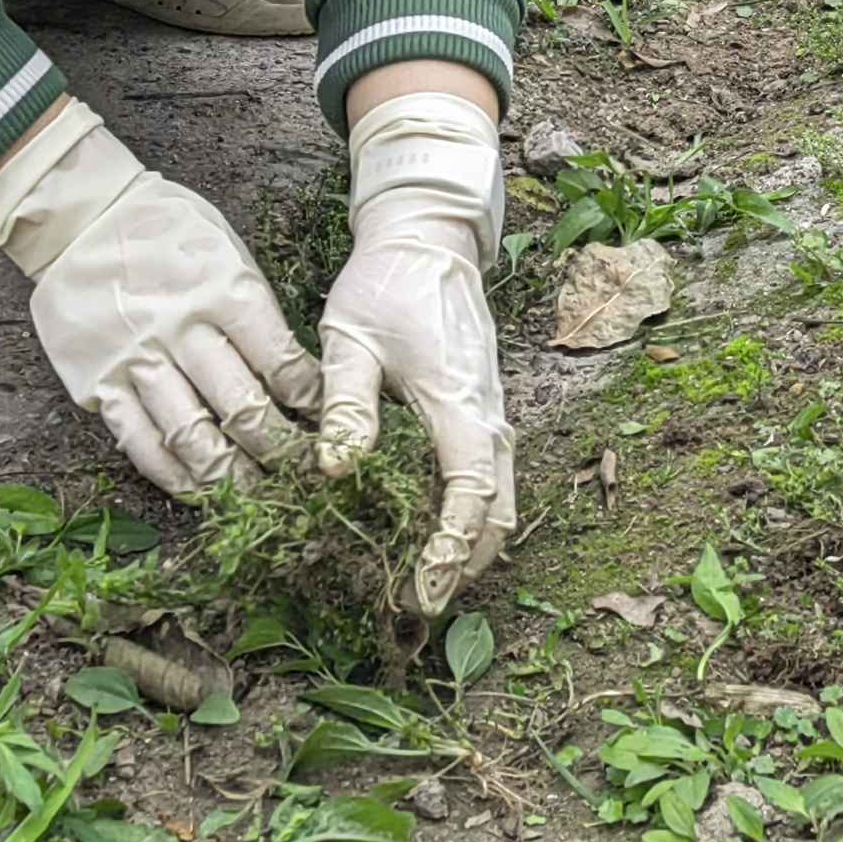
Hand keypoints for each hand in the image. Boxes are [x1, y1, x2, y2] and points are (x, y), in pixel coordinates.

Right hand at [0, 99, 320, 497]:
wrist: (81, 219)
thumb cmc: (164, 228)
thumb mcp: (225, 248)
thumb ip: (253, 307)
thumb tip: (291, 368)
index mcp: (222, 290)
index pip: (278, 360)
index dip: (308, 400)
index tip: (326, 422)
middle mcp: (181, 329)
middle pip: (240, 406)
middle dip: (280, 448)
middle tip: (304, 471)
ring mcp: (137, 360)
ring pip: (191, 436)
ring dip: (230, 475)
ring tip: (258, 496)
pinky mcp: (100, 383)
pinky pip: (140, 442)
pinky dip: (172, 474)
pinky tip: (199, 490)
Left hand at [313, 92, 514, 612]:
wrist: (429, 234)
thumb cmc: (387, 282)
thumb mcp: (351, 338)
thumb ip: (346, 405)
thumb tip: (339, 472)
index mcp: (459, 400)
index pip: (472, 493)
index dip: (449, 550)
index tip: (421, 592)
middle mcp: (488, 411)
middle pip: (501, 510)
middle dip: (467, 565)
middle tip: (421, 606)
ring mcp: (492, 408)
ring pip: (503, 495)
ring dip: (473, 543)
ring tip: (425, 581)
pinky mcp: (484, 404)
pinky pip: (491, 472)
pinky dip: (472, 512)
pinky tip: (431, 529)